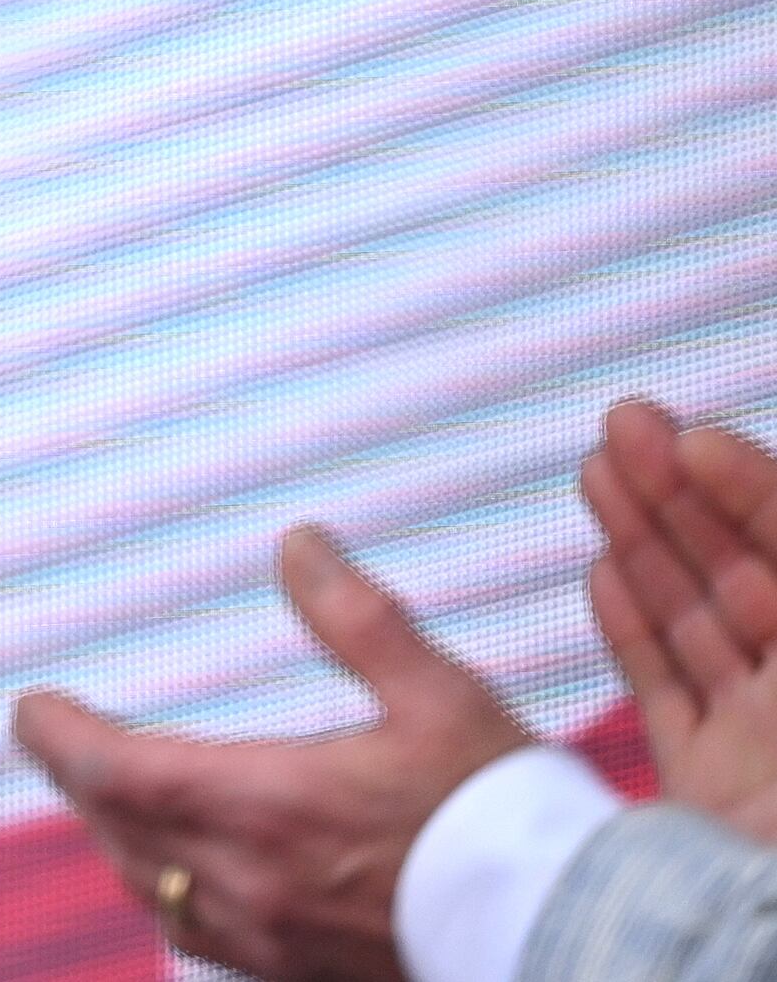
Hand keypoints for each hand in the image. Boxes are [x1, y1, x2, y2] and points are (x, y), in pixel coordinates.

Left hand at [11, 526, 533, 981]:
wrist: (562, 923)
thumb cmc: (499, 812)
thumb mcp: (435, 694)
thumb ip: (358, 619)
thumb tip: (300, 549)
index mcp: (265, 804)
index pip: (113, 770)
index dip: (56, 738)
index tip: (31, 709)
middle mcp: (249, 878)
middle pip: (116, 829)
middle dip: (79, 782)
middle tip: (61, 742)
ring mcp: (271, 935)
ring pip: (150, 887)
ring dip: (117, 838)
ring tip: (111, 798)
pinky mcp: (299, 969)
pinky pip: (200, 936)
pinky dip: (170, 894)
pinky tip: (184, 874)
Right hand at [584, 400, 776, 837]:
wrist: (769, 938)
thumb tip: (747, 501)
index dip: (749, 486)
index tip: (686, 435)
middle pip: (745, 574)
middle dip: (682, 496)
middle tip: (623, 425)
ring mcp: (762, 746)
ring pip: (697, 624)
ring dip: (644, 542)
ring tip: (596, 472)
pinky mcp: (708, 791)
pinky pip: (666, 696)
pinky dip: (630, 631)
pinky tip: (603, 573)